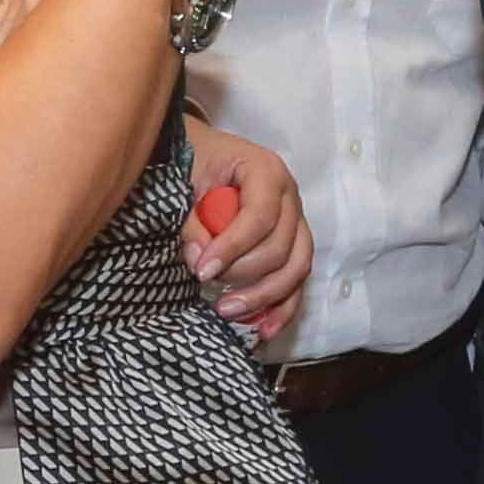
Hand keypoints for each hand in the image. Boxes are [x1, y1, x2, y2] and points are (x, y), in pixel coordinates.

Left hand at [182, 120, 315, 334]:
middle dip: (243, 274)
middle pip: (280, 247)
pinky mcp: (293, 246)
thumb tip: (199, 261)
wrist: (203, 153)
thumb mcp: (186, 179)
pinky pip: (297, 282)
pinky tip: (263, 331)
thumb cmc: (194, 160)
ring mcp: (296, 223)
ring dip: (263, 297)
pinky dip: (282, 309)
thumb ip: (193, 220)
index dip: (233, 248)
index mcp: (266, 171)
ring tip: (226, 311)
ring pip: (296, 269)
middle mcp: (290, 197)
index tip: (201, 271)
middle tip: (205, 283)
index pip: (260, 216)